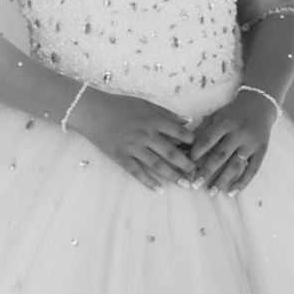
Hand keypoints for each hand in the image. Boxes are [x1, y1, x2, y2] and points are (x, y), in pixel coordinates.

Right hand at [68, 88, 197, 190]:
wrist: (92, 111)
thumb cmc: (120, 105)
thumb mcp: (145, 104)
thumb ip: (166, 114)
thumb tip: (187, 121)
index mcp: (153, 120)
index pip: (179, 133)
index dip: (192, 143)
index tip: (201, 152)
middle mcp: (145, 134)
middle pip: (171, 152)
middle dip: (187, 164)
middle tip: (197, 174)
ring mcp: (132, 147)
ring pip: (157, 165)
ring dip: (172, 176)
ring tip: (184, 184)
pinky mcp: (120, 157)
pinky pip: (137, 172)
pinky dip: (148, 182)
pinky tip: (159, 190)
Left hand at [187, 90, 277, 195]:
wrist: (260, 105)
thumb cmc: (232, 113)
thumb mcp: (215, 116)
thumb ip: (200, 131)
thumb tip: (181, 148)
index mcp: (224, 122)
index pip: (206, 140)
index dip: (195, 154)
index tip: (186, 167)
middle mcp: (238, 132)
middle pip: (220, 155)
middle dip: (207, 171)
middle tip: (195, 185)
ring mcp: (251, 143)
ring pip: (236, 164)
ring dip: (223, 180)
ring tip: (211, 192)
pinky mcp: (261, 151)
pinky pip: (253, 169)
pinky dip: (243, 182)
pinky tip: (231, 192)